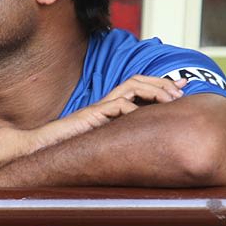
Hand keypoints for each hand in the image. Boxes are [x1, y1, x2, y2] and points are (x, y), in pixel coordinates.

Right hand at [30, 75, 186, 146]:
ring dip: (154, 91)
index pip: (139, 86)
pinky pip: (117, 106)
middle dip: (163, 83)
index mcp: (110, 105)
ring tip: (170, 100)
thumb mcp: (103, 139)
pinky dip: (132, 109)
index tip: (180, 87)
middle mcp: (106, 102)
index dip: (161, 84)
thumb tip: (142, 140)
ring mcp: (100, 107)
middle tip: (181, 90)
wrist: (44, 145)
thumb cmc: (70, 145)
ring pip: (132, 87)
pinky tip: (141, 117)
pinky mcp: (92, 115)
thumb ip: (119, 133)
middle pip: (138, 80)